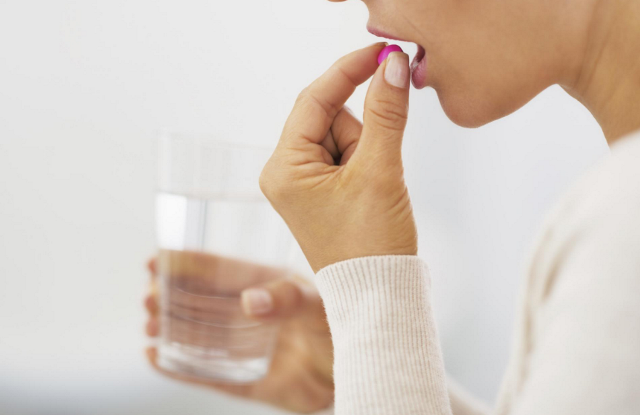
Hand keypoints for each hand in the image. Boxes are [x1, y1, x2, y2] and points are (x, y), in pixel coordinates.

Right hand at [144, 254, 333, 412]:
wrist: (362, 367)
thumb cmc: (343, 323)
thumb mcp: (317, 301)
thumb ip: (288, 298)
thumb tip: (250, 301)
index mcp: (264, 285)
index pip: (217, 270)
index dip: (185, 263)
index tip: (156, 259)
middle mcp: (249, 314)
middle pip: (198, 302)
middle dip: (168, 296)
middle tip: (147, 294)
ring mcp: (246, 346)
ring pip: (197, 336)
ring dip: (169, 328)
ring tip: (148, 323)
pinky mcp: (249, 379)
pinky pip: (209, 373)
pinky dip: (180, 367)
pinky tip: (155, 357)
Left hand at [260, 42, 416, 272]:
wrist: (378, 296)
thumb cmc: (371, 245)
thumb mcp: (380, 172)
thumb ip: (385, 114)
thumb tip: (392, 66)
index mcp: (284, 168)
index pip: (314, 99)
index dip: (350, 70)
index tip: (383, 52)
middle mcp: (286, 172)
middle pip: (330, 117)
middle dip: (363, 132)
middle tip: (379, 164)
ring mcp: (303, 183)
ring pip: (344, 136)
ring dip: (368, 151)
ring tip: (374, 190)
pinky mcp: (322, 191)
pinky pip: (348, 156)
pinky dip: (368, 162)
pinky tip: (373, 192)